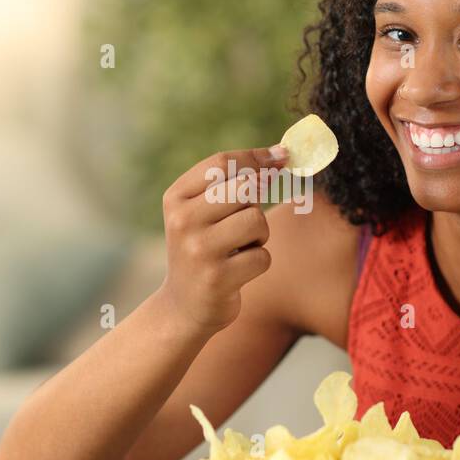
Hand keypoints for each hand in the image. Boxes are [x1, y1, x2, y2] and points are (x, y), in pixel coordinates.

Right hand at [157, 145, 286, 333]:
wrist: (184, 306)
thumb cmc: (204, 248)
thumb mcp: (204, 211)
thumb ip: (234, 181)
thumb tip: (281, 153)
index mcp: (176, 198)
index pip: (222, 163)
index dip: (257, 158)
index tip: (282, 157)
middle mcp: (183, 221)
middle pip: (244, 187)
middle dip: (256, 201)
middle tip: (245, 220)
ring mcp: (199, 250)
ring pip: (256, 220)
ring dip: (259, 234)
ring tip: (240, 247)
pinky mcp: (217, 278)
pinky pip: (262, 256)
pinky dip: (258, 262)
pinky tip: (238, 271)